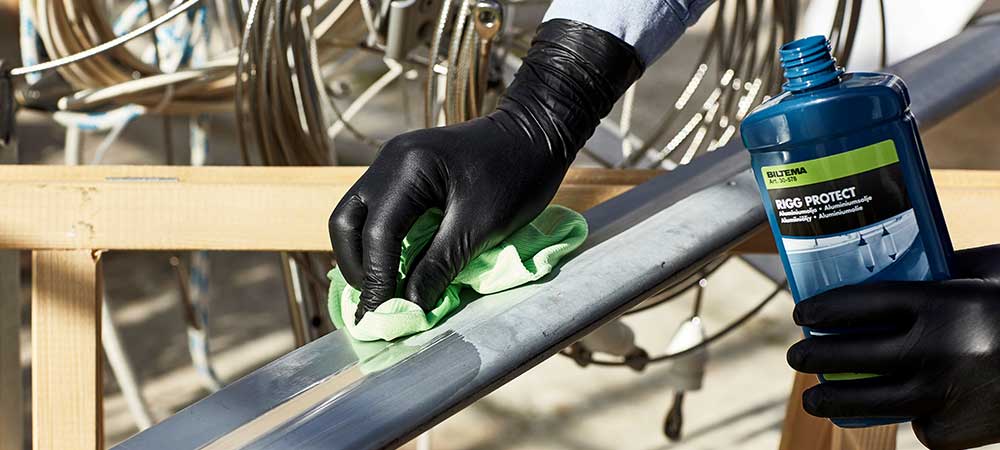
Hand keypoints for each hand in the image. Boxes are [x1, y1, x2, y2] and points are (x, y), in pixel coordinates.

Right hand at [329, 19, 642, 322]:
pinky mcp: (403, 169)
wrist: (536, 133)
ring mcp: (392, 162)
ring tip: (383, 288)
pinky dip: (379, 240)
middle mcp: (390, 160)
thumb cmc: (517, 177)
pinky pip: (376, 209)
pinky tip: (395, 264)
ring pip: (356, 215)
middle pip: (347, 222)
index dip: (377, 280)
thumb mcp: (480, 228)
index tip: (378, 318)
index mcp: (408, 167)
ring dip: (364, 254)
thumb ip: (438, 268)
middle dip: (358, 266)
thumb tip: (407, 309)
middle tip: (376, 303)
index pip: (378, 233)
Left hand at [787, 245, 999, 449]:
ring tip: (813, 399)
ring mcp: (946, 394)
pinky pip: (919, 426)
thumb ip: (944, 268)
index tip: (801, 313)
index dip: (822, 311)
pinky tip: (905, 408)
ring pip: (869, 402)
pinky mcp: (960, 431)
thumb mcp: (992, 273)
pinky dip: (912, 418)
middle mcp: (937, 348)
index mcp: (942, 303)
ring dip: (832, 401)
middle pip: (851, 355)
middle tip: (796, 355)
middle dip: (813, 356)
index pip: (859, 304)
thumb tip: (891, 263)